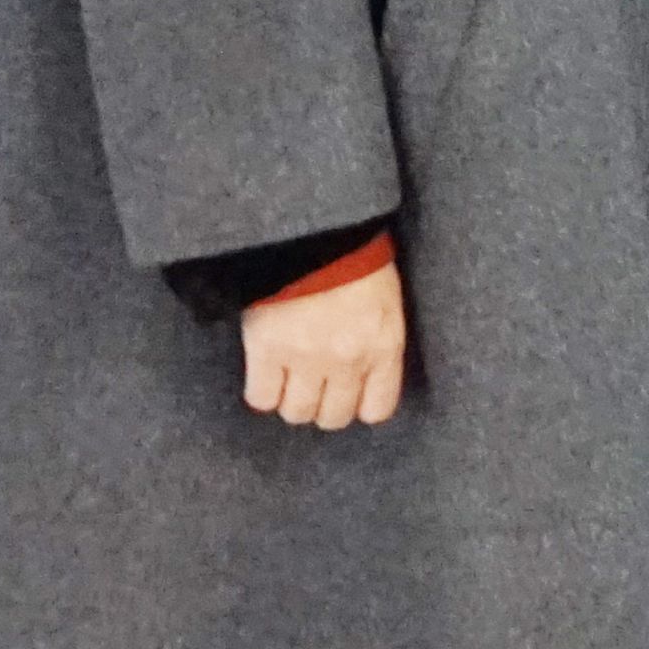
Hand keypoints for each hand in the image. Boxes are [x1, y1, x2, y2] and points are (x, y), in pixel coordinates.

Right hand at [238, 257, 407, 429]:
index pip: (378, 408)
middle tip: (315, 385)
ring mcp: (307, 359)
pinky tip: (267, 374)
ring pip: (297, 413)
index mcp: (384, 346)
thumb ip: (377, 342)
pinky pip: (262, 398)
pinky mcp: (268, 351)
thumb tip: (365, 376)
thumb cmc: (356, 259)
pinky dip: (263, 392)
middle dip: (324, 405)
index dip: (360, 405)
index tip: (349, 396)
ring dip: (292, 401)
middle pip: (334, 417)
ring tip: (290, 380)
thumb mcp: (385, 301)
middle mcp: (349, 361)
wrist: (315, 231)